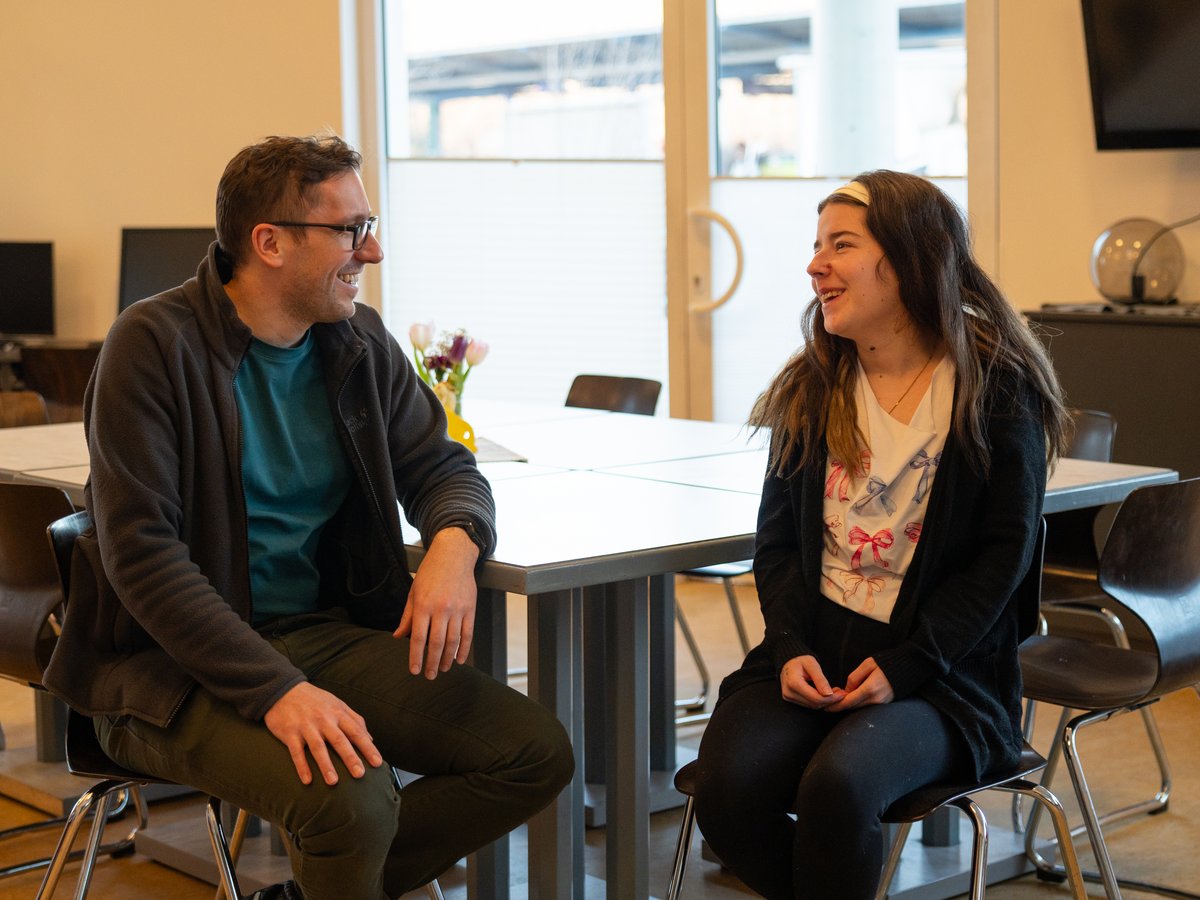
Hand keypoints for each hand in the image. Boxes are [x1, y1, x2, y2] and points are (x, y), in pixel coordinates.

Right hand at [263, 682, 382, 785]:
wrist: (283, 690)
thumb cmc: (315, 700)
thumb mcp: (337, 704)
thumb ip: (355, 719)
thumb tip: (370, 738)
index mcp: (338, 713)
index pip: (356, 732)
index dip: (368, 747)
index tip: (377, 762)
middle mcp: (324, 719)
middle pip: (339, 740)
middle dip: (350, 758)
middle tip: (360, 774)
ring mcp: (306, 726)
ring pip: (318, 747)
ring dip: (326, 765)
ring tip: (333, 782)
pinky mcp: (290, 732)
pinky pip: (296, 752)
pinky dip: (302, 766)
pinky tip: (307, 780)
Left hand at [394, 526, 479, 678]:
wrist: (453, 556)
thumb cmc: (430, 573)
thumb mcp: (413, 593)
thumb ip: (407, 617)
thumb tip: (398, 637)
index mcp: (423, 606)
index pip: (418, 638)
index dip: (416, 657)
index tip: (414, 670)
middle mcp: (441, 609)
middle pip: (437, 643)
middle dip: (432, 663)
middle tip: (429, 676)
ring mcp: (458, 610)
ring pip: (453, 641)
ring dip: (448, 659)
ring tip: (444, 669)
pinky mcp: (470, 609)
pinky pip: (468, 634)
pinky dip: (464, 649)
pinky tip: (460, 659)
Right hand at [780, 655, 844, 708]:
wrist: (788, 663)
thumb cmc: (800, 661)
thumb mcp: (812, 664)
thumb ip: (820, 679)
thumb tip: (829, 694)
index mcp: (793, 683)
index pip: (815, 698)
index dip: (831, 698)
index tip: (842, 694)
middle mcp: (789, 693)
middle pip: (814, 704)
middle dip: (830, 700)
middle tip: (841, 693)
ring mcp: (789, 697)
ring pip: (812, 706)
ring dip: (825, 702)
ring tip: (835, 692)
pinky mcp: (791, 700)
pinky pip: (808, 704)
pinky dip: (819, 701)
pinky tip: (826, 694)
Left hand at [824, 657, 894, 711]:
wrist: (907, 667)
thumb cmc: (885, 663)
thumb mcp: (867, 665)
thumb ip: (854, 677)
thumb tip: (846, 690)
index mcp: (870, 689)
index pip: (849, 702)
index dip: (836, 706)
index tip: (826, 707)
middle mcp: (876, 699)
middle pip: (853, 707)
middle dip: (840, 706)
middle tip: (827, 702)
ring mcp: (881, 703)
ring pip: (859, 707)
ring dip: (848, 705)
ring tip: (838, 698)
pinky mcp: (885, 704)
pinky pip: (867, 706)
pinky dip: (857, 704)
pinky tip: (851, 698)